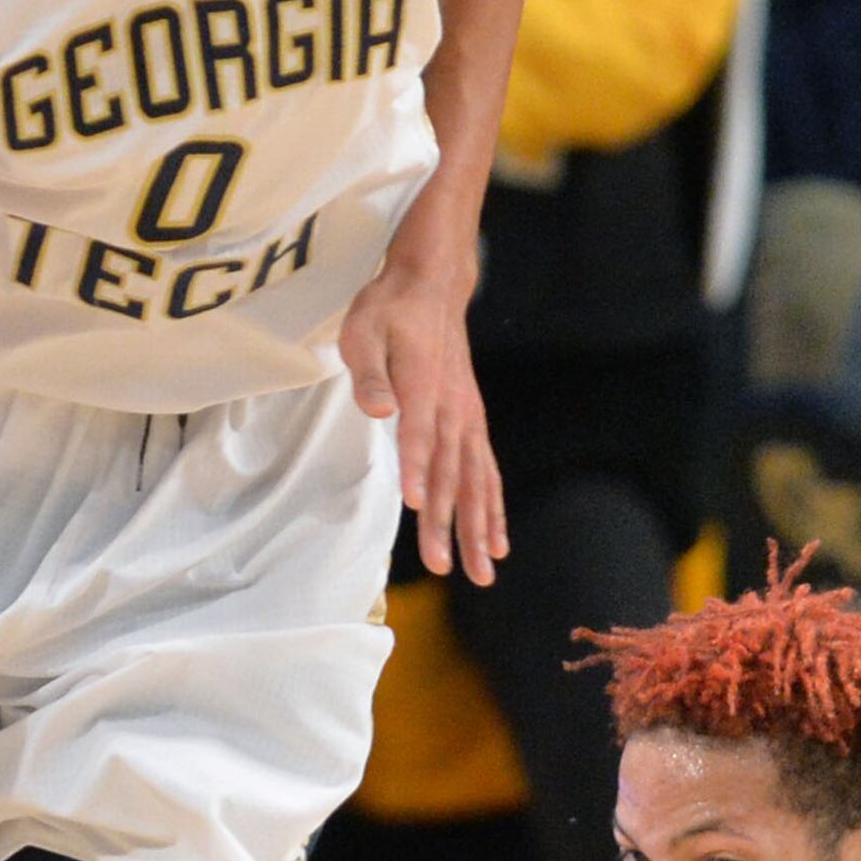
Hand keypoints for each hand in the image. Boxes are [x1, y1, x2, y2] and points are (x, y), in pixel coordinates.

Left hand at [338, 252, 506, 585]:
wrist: (432, 287)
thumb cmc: (389, 310)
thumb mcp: (363, 329)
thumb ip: (370, 371)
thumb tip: (377, 409)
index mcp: (423, 387)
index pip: (419, 435)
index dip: (418, 469)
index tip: (418, 507)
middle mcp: (452, 409)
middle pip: (451, 473)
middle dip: (449, 523)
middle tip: (445, 568)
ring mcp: (467, 418)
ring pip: (476, 482)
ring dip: (478, 529)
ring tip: (481, 573)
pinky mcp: (472, 423)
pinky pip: (487, 473)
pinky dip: (493, 509)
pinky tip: (497, 542)